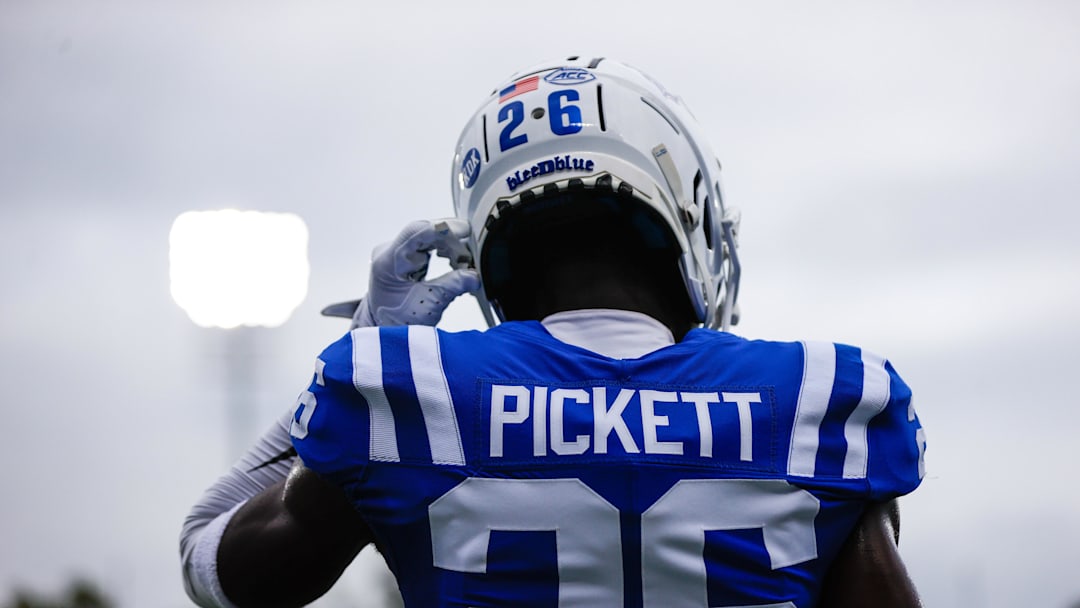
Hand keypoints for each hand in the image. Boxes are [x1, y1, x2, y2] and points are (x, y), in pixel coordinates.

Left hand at [352, 219, 479, 327]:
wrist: (384, 327)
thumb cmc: (396, 321)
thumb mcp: (428, 306)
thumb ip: (452, 287)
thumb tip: (474, 275)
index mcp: (388, 263)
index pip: (415, 233)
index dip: (441, 228)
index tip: (464, 231)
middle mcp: (389, 251)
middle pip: (424, 231)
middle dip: (451, 241)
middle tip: (470, 257)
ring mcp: (397, 251)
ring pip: (429, 235)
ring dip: (451, 246)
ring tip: (464, 263)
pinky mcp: (407, 254)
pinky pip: (429, 242)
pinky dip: (446, 250)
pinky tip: (456, 261)